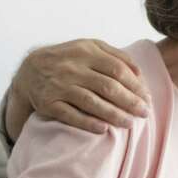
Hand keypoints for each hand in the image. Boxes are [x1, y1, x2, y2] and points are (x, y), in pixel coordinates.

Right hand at [12, 39, 150, 134]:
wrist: (30, 70)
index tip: (147, 98)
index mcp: (86, 51)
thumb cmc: (70, 60)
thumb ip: (116, 56)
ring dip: (114, 114)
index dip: (135, 86)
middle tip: (144, 113)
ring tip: (130, 123)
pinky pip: (69, 115)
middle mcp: (71, 67)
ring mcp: (58, 85)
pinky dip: (87, 123)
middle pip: (108, 86)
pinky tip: (104, 129)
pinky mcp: (47, 103)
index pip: (117, 70)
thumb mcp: (90, 49)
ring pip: (91, 102)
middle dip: (130, 102)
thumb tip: (140, 73)